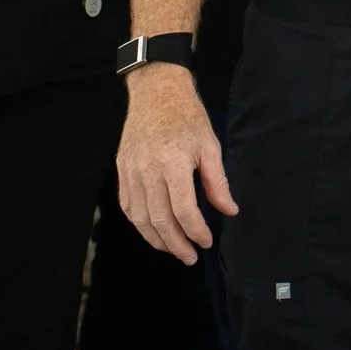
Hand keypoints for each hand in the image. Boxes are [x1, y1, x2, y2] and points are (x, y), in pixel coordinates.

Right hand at [116, 65, 238, 263]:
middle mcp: (148, 170)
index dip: (196, 232)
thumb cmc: (186, 116)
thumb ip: (218, 182)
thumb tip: (228, 210)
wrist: (156, 92)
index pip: (184, 211)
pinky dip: (139, 223)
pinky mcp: (121, 170)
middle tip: (190, 257)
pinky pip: (128, 206)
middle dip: (176, 244)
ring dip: (157, 239)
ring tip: (173, 249)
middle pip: (160, 220)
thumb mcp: (210, 145)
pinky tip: (153, 231)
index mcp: (173, 163)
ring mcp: (131, 171)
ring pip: (140, 218)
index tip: (206, 241)